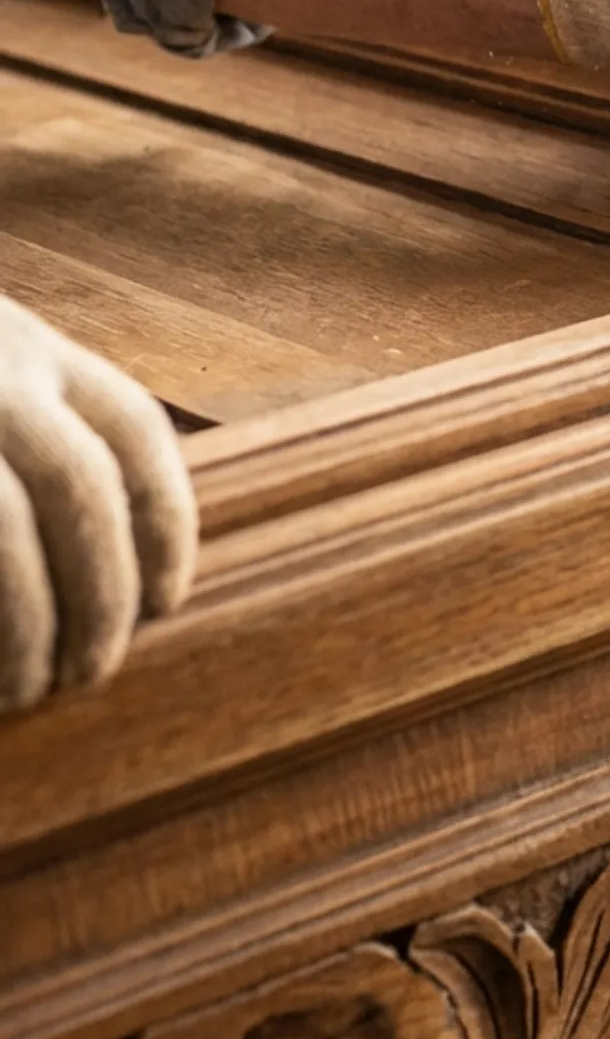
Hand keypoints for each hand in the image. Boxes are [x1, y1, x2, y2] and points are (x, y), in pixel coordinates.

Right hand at [0, 296, 196, 711]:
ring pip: (2, 525)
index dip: (165, 524)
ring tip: (23, 692)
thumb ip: (41, 453)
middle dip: (100, 591)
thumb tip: (128, 590)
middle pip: (79, 484)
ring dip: (25, 621)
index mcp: (27, 346)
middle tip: (89, 674)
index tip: (165, 606)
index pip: (130, 433)